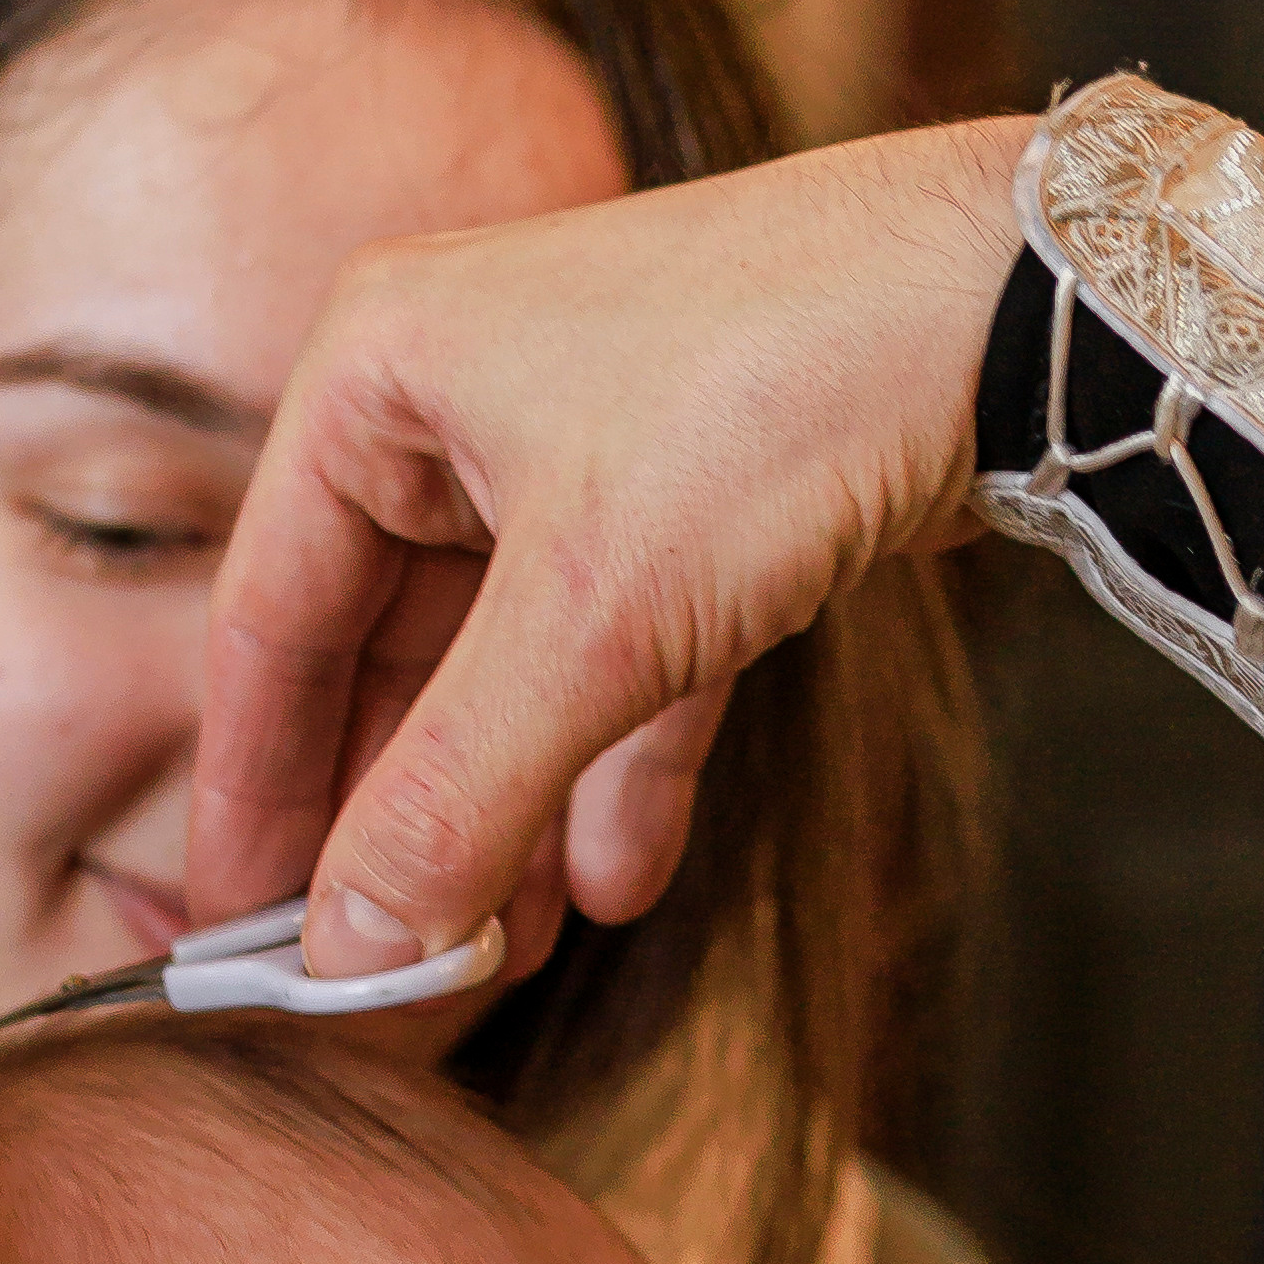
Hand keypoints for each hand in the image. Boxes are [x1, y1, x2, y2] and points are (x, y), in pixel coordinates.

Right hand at [189, 116, 1027, 972]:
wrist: (1020, 299)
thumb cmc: (778, 389)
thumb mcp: (593, 619)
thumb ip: (456, 795)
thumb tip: (347, 950)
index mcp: (375, 372)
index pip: (271, 614)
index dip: (259, 787)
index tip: (243, 931)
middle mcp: (459, 391)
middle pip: (390, 648)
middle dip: (407, 813)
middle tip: (389, 964)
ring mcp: (583, 434)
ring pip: (515, 662)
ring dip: (512, 807)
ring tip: (504, 949)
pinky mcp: (700, 485)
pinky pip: (626, 649)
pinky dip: (621, 761)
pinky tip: (619, 881)